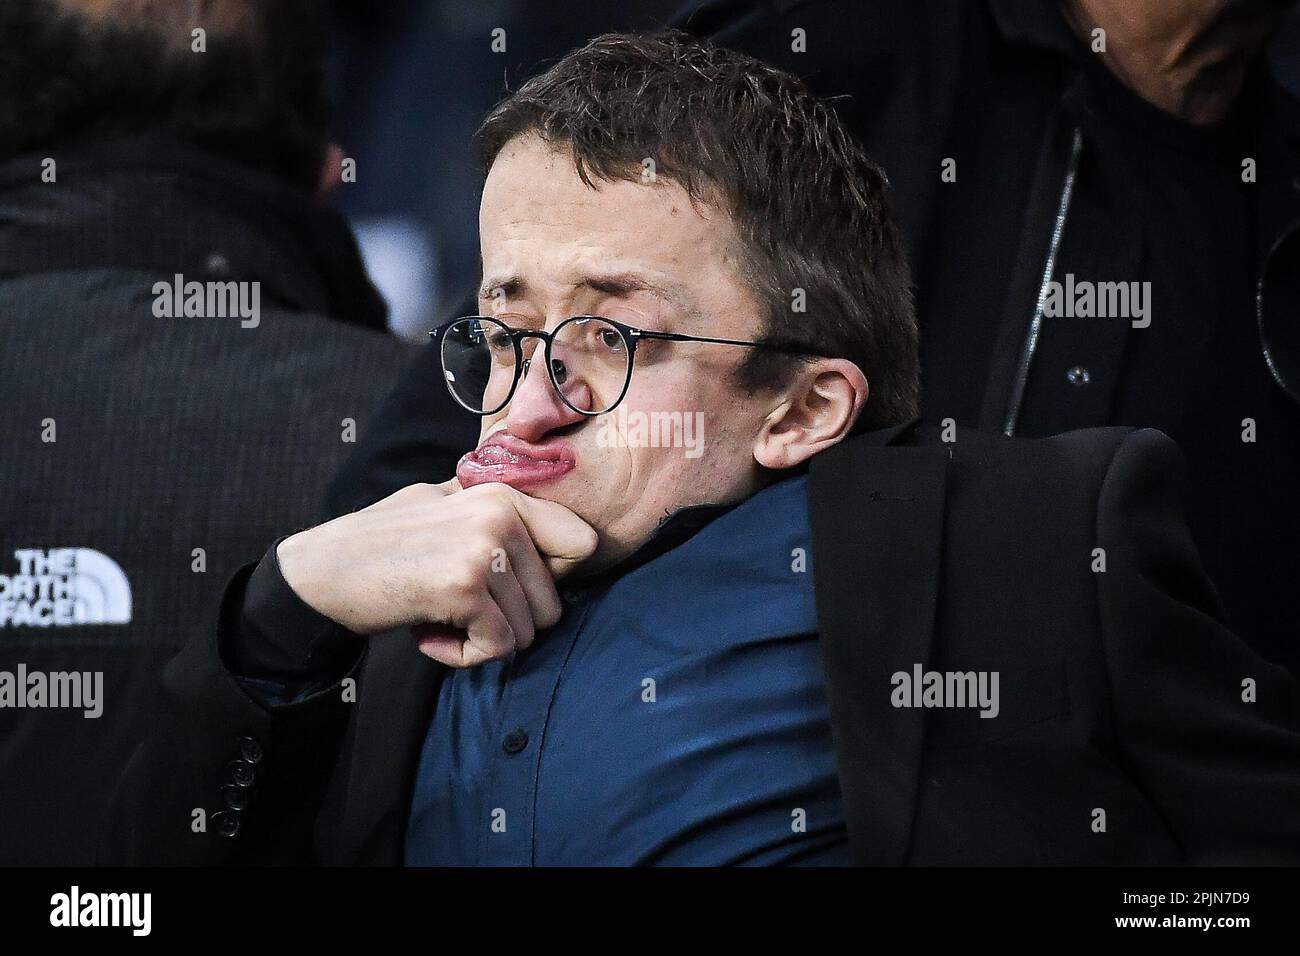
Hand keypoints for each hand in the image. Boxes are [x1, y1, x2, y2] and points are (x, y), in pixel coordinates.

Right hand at [275, 479, 598, 665]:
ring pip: (529, 630)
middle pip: (554, 602)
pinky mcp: (464, 587)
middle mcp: (501, 514)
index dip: (553, 581)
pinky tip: (428, 636)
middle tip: (458, 610)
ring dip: (482, 641)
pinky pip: (499, 647)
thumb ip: (498, 514)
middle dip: (509, 622)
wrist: (318, 573)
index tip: (510, 590)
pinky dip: (463, 657)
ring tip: (438, 617)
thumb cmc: (383, 546)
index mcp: (504, 495)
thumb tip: (571, 538)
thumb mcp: (444, 508)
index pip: (583, 543)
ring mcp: (484, 548)